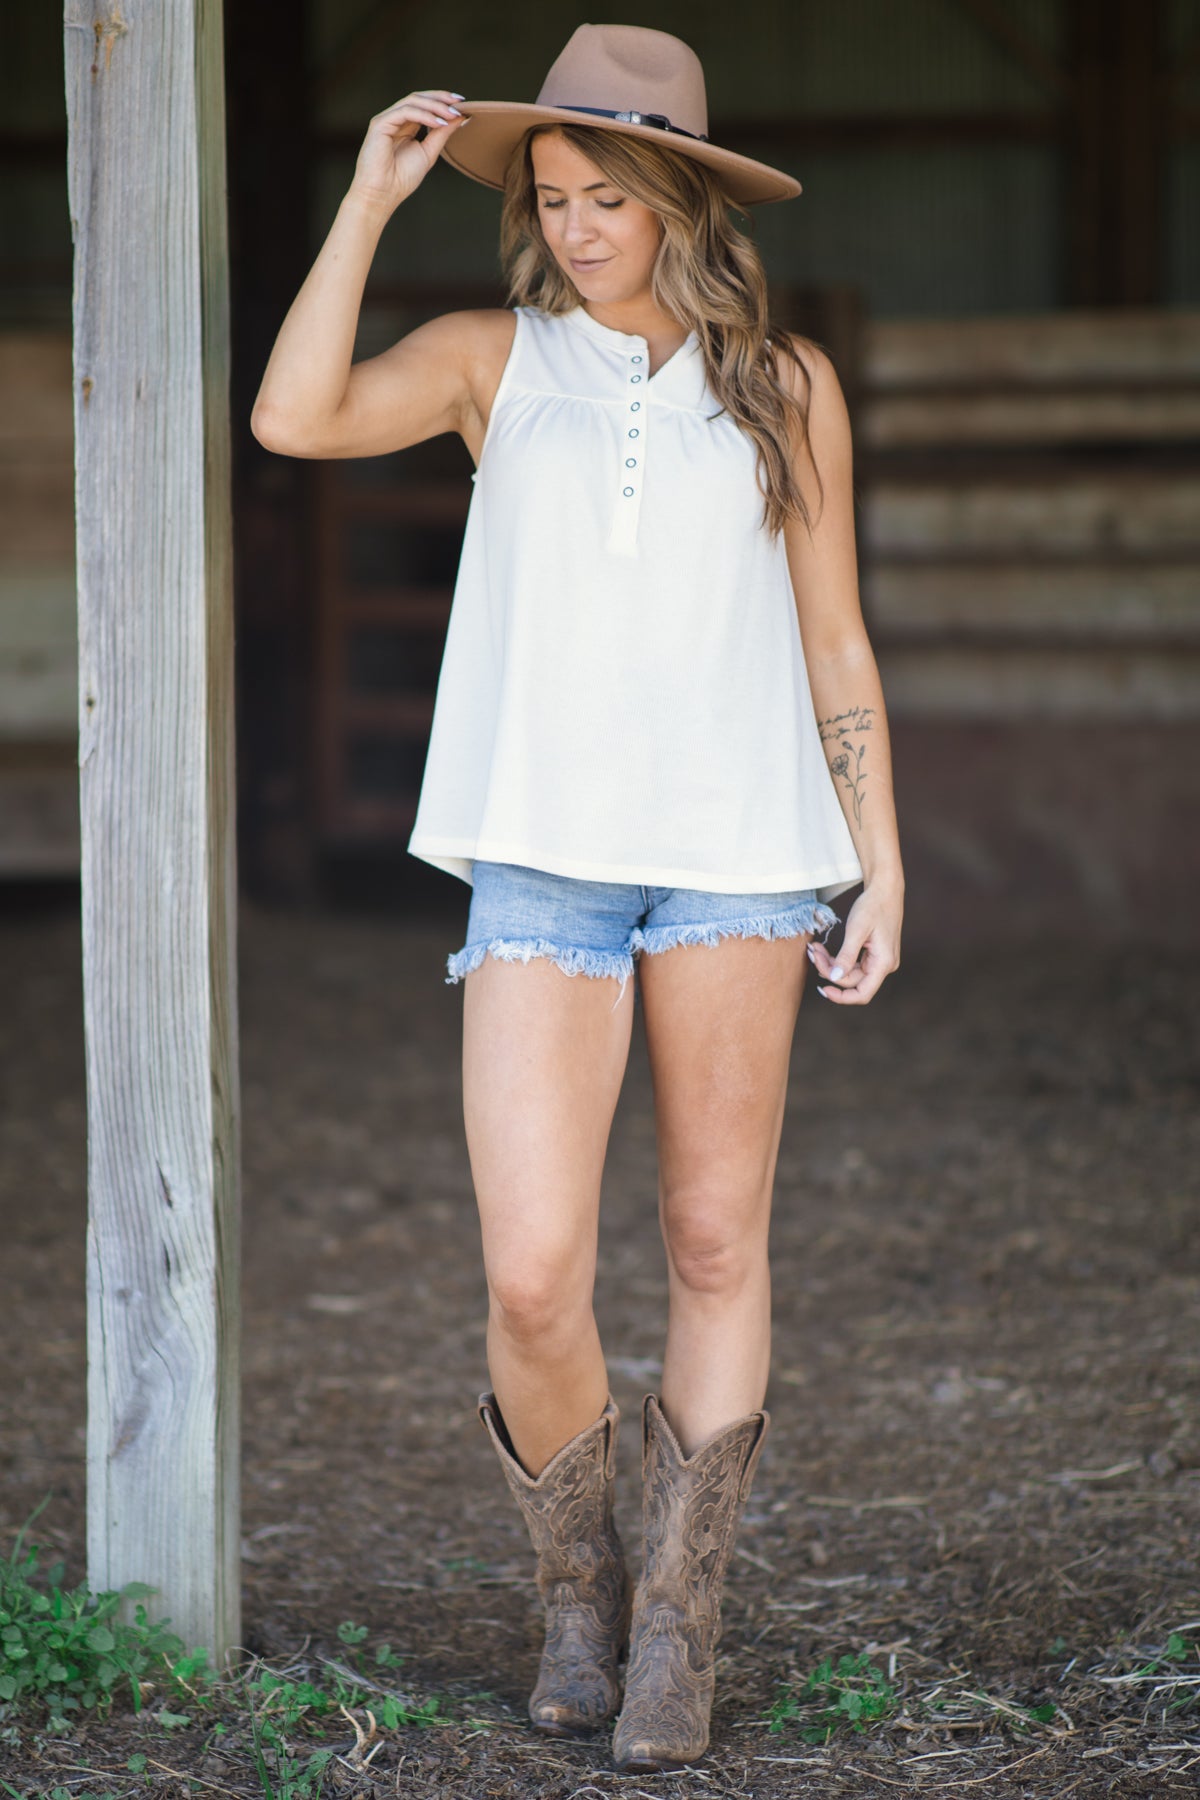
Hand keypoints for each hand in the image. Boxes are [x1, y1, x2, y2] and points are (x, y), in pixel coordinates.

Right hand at [348, 90, 469, 213]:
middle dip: (440, 98)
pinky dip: (424, 115)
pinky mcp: (380, 124)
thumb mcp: (428, 152)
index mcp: (405, 126)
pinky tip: (439, 123)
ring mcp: (386, 119)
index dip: (442, 101)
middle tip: (459, 103)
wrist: (382, 194)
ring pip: (412, 101)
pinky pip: (405, 112)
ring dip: (435, 106)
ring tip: (452, 114)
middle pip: (418, 98)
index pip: (424, 105)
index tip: (462, 103)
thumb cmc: (401, 179)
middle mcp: (394, 119)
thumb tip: (459, 117)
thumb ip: (441, 134)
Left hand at [806, 881, 901, 1005]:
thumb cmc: (873, 906)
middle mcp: (884, 965)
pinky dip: (837, 958)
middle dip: (829, 970)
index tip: (823, 989)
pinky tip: (823, 950)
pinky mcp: (873, 955)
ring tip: (814, 948)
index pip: (862, 993)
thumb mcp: (856, 930)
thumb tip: (835, 978)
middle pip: (852, 981)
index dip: (842, 997)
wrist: (885, 889)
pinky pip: (852, 964)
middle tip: (812, 952)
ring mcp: (879, 961)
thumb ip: (846, 956)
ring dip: (830, 964)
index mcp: (884, 963)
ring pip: (850, 973)